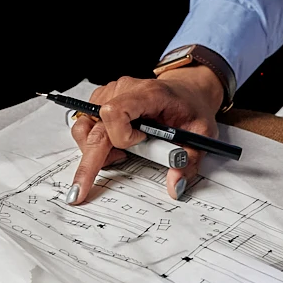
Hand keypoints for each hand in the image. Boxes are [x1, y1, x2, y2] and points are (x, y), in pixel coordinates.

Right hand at [65, 67, 223, 204]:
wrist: (187, 92)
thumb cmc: (190, 109)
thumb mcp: (201, 135)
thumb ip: (188, 161)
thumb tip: (174, 186)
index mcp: (148, 94)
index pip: (115, 112)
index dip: (122, 136)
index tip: (140, 144)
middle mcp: (123, 91)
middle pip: (93, 127)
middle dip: (88, 163)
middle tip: (81, 190)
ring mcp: (109, 95)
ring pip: (84, 128)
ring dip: (94, 151)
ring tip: (118, 157)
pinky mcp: (102, 103)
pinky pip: (87, 126)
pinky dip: (95, 144)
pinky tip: (114, 148)